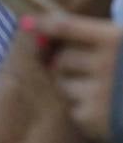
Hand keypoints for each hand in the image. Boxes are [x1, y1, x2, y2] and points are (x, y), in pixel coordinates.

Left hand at [30, 12, 122, 142]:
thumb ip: (92, 37)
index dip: (43, 24)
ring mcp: (100, 92)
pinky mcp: (95, 118)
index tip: (28, 24)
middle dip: (66, 63)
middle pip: (61, 58)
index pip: (64, 26)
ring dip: (74, 86)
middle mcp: (105, 64)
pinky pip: (73, 108)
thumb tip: (41, 27)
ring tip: (102, 91)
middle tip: (84, 69)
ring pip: (64, 83)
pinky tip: (107, 109)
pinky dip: (84, 109)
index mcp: (114, 39)